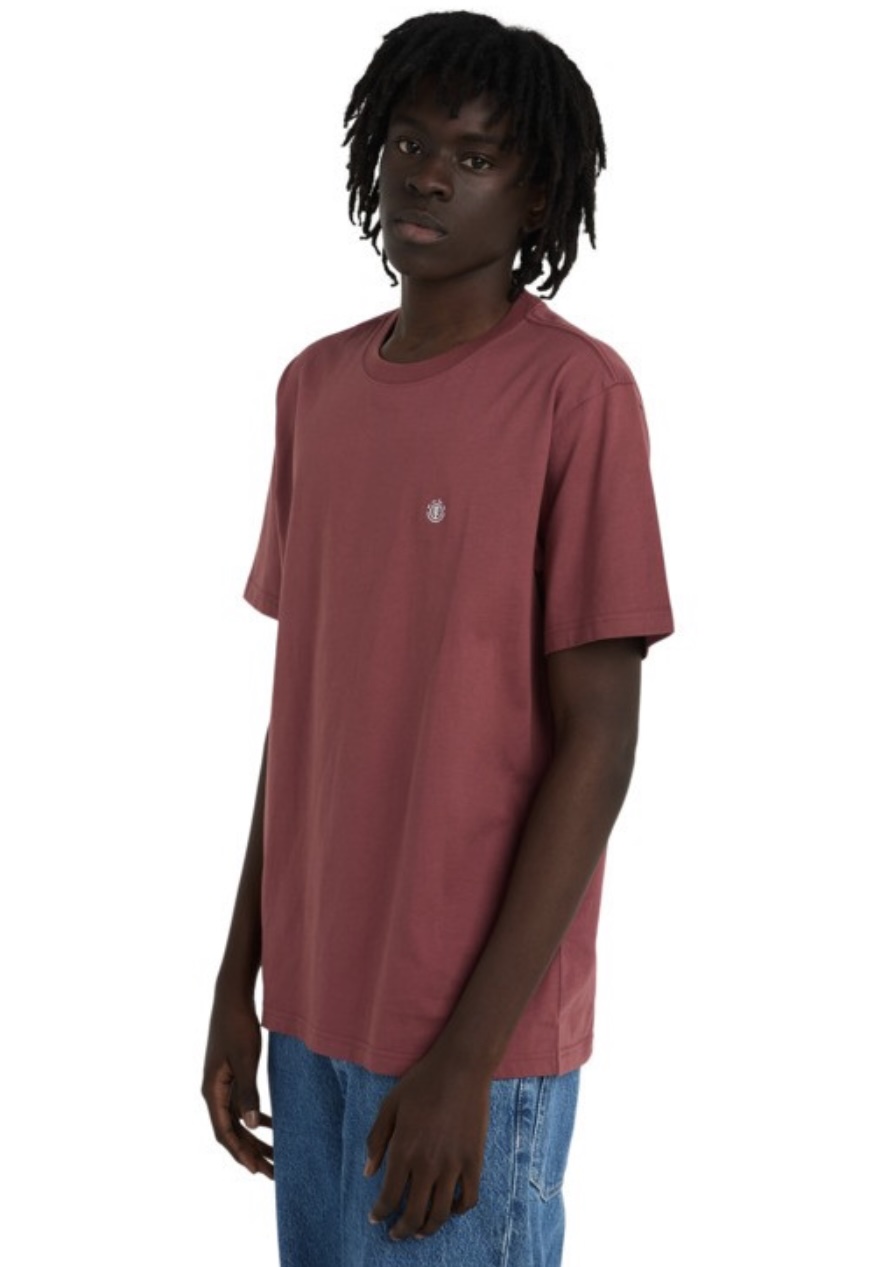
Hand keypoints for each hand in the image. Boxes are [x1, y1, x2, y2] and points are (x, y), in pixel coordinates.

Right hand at [201, 991, 273, 1178]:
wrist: (231, 996)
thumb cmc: (237, 1025)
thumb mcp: (246, 1059)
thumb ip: (248, 1092)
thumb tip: (253, 1127)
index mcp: (212, 1091)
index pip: (224, 1133)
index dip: (240, 1154)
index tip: (257, 1172)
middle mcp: (213, 1091)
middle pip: (231, 1132)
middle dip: (251, 1153)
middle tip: (273, 1173)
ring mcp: (221, 1083)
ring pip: (237, 1120)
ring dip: (254, 1139)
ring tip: (275, 1157)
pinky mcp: (230, 1074)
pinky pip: (241, 1105)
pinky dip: (255, 1118)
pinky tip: (271, 1125)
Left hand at [364, 1045, 490, 1239]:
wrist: (460, 1067)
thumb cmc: (421, 1083)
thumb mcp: (389, 1106)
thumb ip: (376, 1140)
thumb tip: (368, 1172)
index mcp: (404, 1150)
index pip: (389, 1197)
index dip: (380, 1213)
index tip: (376, 1219)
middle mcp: (428, 1163)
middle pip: (413, 1214)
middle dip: (401, 1230)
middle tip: (396, 1234)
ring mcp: (454, 1164)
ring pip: (441, 1213)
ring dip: (428, 1228)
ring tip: (420, 1231)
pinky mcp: (475, 1160)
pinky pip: (469, 1198)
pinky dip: (459, 1210)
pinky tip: (450, 1208)